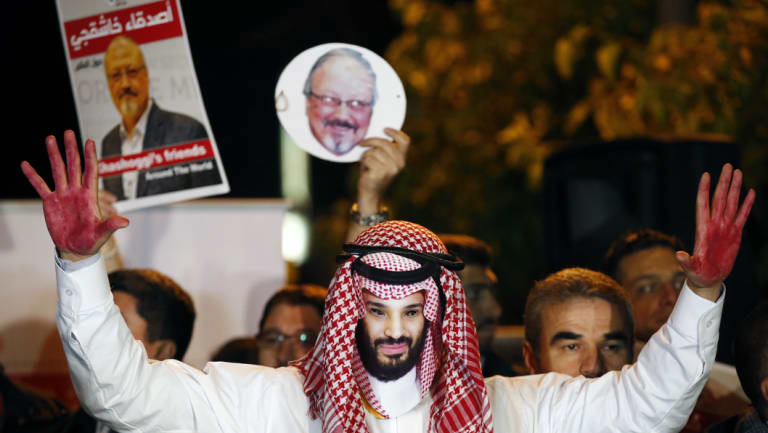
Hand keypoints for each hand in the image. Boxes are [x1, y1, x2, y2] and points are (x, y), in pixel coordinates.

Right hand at [20, 130, 128, 259]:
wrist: (76, 249)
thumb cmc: (92, 241)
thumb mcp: (102, 233)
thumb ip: (111, 225)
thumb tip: (125, 221)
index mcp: (89, 196)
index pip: (91, 171)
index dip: (90, 156)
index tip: (89, 141)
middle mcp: (76, 191)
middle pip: (73, 165)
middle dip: (71, 149)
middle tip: (68, 132)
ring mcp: (63, 195)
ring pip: (58, 170)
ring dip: (54, 155)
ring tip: (50, 138)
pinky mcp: (50, 202)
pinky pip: (40, 185)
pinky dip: (33, 175)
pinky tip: (25, 164)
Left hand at [356, 128, 409, 214]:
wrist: (371, 193)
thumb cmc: (375, 173)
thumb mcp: (384, 160)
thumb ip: (385, 149)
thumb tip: (376, 133)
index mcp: (402, 159)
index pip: (405, 141)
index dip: (395, 133)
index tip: (384, 129)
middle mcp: (399, 164)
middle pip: (384, 143)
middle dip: (371, 141)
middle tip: (363, 143)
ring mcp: (390, 169)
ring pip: (374, 151)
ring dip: (366, 155)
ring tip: (367, 163)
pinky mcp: (380, 173)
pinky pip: (368, 158)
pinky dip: (363, 162)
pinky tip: (365, 169)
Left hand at [676, 163, 754, 299]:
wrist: (708, 279)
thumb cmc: (697, 274)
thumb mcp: (691, 268)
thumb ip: (686, 261)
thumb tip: (679, 255)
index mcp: (702, 229)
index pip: (703, 205)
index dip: (704, 190)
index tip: (706, 175)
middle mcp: (714, 225)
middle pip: (719, 199)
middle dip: (723, 182)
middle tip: (728, 166)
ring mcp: (724, 228)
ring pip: (731, 203)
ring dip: (734, 188)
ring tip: (738, 172)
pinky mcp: (734, 234)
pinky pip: (741, 216)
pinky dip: (746, 204)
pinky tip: (750, 192)